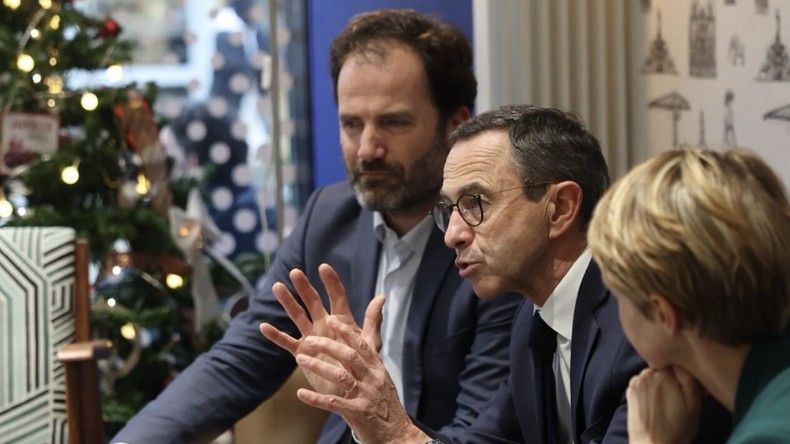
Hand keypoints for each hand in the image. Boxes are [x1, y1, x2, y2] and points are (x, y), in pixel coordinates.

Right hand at [259, 263, 382, 396]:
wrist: (350, 389)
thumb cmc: (361, 364)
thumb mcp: (370, 342)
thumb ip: (372, 320)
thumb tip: (382, 296)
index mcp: (341, 320)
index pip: (337, 297)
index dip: (331, 282)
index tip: (323, 267)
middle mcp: (324, 325)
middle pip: (313, 302)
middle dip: (304, 287)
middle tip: (295, 272)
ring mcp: (311, 337)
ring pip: (297, 316)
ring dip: (287, 302)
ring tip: (277, 287)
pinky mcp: (302, 353)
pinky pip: (287, 342)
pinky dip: (275, 335)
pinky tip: (263, 326)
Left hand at [294, 316, 429, 443]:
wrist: (397, 432)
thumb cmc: (385, 401)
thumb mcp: (381, 375)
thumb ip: (371, 354)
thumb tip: (374, 328)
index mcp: (377, 368)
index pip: (362, 344)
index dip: (345, 332)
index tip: (331, 320)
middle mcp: (372, 379)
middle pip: (350, 356)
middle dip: (328, 345)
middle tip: (309, 339)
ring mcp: (365, 396)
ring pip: (341, 377)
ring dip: (318, 367)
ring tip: (300, 359)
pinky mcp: (358, 413)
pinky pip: (334, 403)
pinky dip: (316, 398)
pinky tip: (301, 393)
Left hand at [626, 366, 702, 443]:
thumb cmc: (677, 428)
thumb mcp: (693, 403)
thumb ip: (689, 377)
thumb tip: (683, 362)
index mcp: (665, 373)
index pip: (679, 363)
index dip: (686, 375)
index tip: (692, 388)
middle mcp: (648, 373)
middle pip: (666, 369)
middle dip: (674, 380)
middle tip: (681, 398)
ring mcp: (637, 381)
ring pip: (655, 376)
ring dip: (661, 384)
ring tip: (668, 404)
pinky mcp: (630, 391)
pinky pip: (644, 384)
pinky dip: (650, 390)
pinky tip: (656, 405)